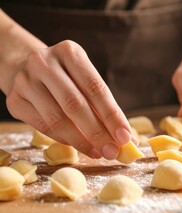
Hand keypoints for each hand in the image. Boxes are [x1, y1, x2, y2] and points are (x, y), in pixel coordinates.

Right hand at [6, 40, 132, 158]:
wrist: (26, 68)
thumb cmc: (66, 77)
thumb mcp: (84, 79)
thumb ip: (104, 105)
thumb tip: (128, 138)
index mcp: (69, 52)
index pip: (96, 88)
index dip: (112, 115)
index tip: (125, 137)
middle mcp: (44, 63)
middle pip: (75, 105)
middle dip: (98, 132)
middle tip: (113, 151)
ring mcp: (25, 81)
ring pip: (57, 119)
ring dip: (82, 141)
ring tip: (99, 152)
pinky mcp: (14, 100)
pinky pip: (43, 127)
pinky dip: (65, 140)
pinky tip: (81, 147)